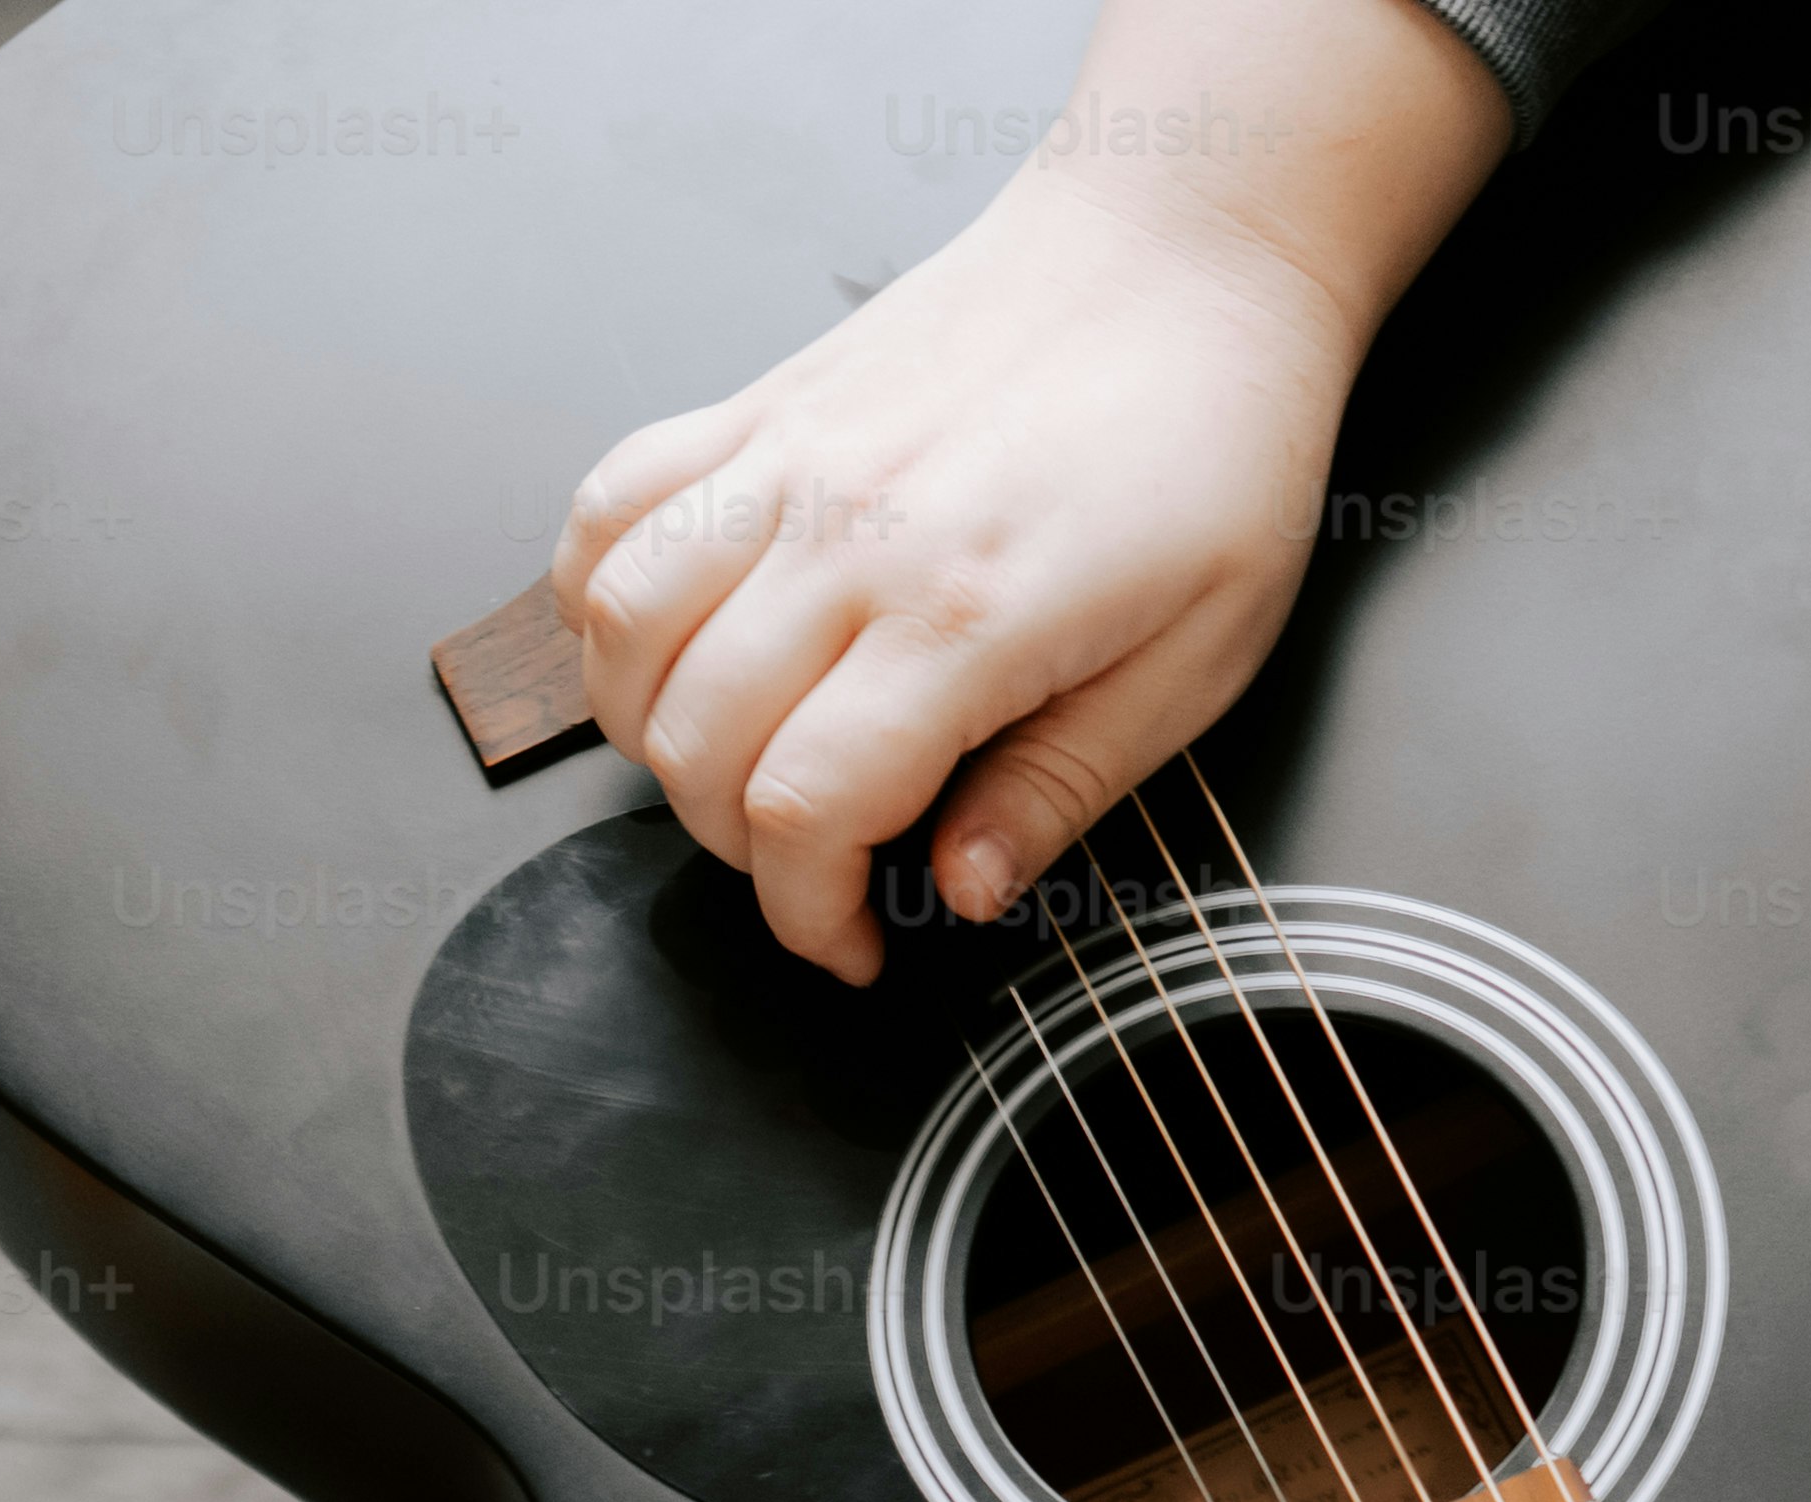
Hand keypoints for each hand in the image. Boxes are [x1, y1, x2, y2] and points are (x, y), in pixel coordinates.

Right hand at [552, 0, 1509, 986]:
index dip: (805, 915)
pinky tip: (664, 639)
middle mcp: (850, 533)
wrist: (1187, 251)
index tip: (850, 941)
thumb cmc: (1214, 440)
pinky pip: (611, 506)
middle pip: (694, 744)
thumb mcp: (1201, 656)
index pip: (802, 812)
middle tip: (816, 855)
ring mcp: (790, 460)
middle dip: (737, 845)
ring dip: (648, 731)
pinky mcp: (762, 406)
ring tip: (732, 757)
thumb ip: (1064, 786)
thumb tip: (962, 890)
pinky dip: (597, 593)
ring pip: (621, 634)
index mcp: (967, 612)